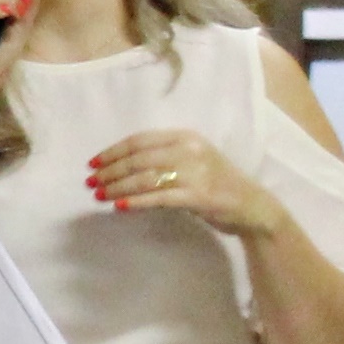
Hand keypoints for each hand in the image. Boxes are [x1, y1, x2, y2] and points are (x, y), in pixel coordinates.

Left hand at [89, 126, 281, 238]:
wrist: (252, 206)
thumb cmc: (217, 183)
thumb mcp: (193, 160)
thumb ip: (164, 158)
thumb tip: (123, 167)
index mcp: (185, 137)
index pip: (140, 140)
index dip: (113, 151)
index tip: (94, 162)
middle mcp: (189, 150)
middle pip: (138, 159)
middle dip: (110, 171)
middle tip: (91, 182)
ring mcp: (195, 172)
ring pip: (145, 178)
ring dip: (117, 187)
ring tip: (100, 195)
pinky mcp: (198, 196)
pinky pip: (159, 198)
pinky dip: (137, 201)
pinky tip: (120, 206)